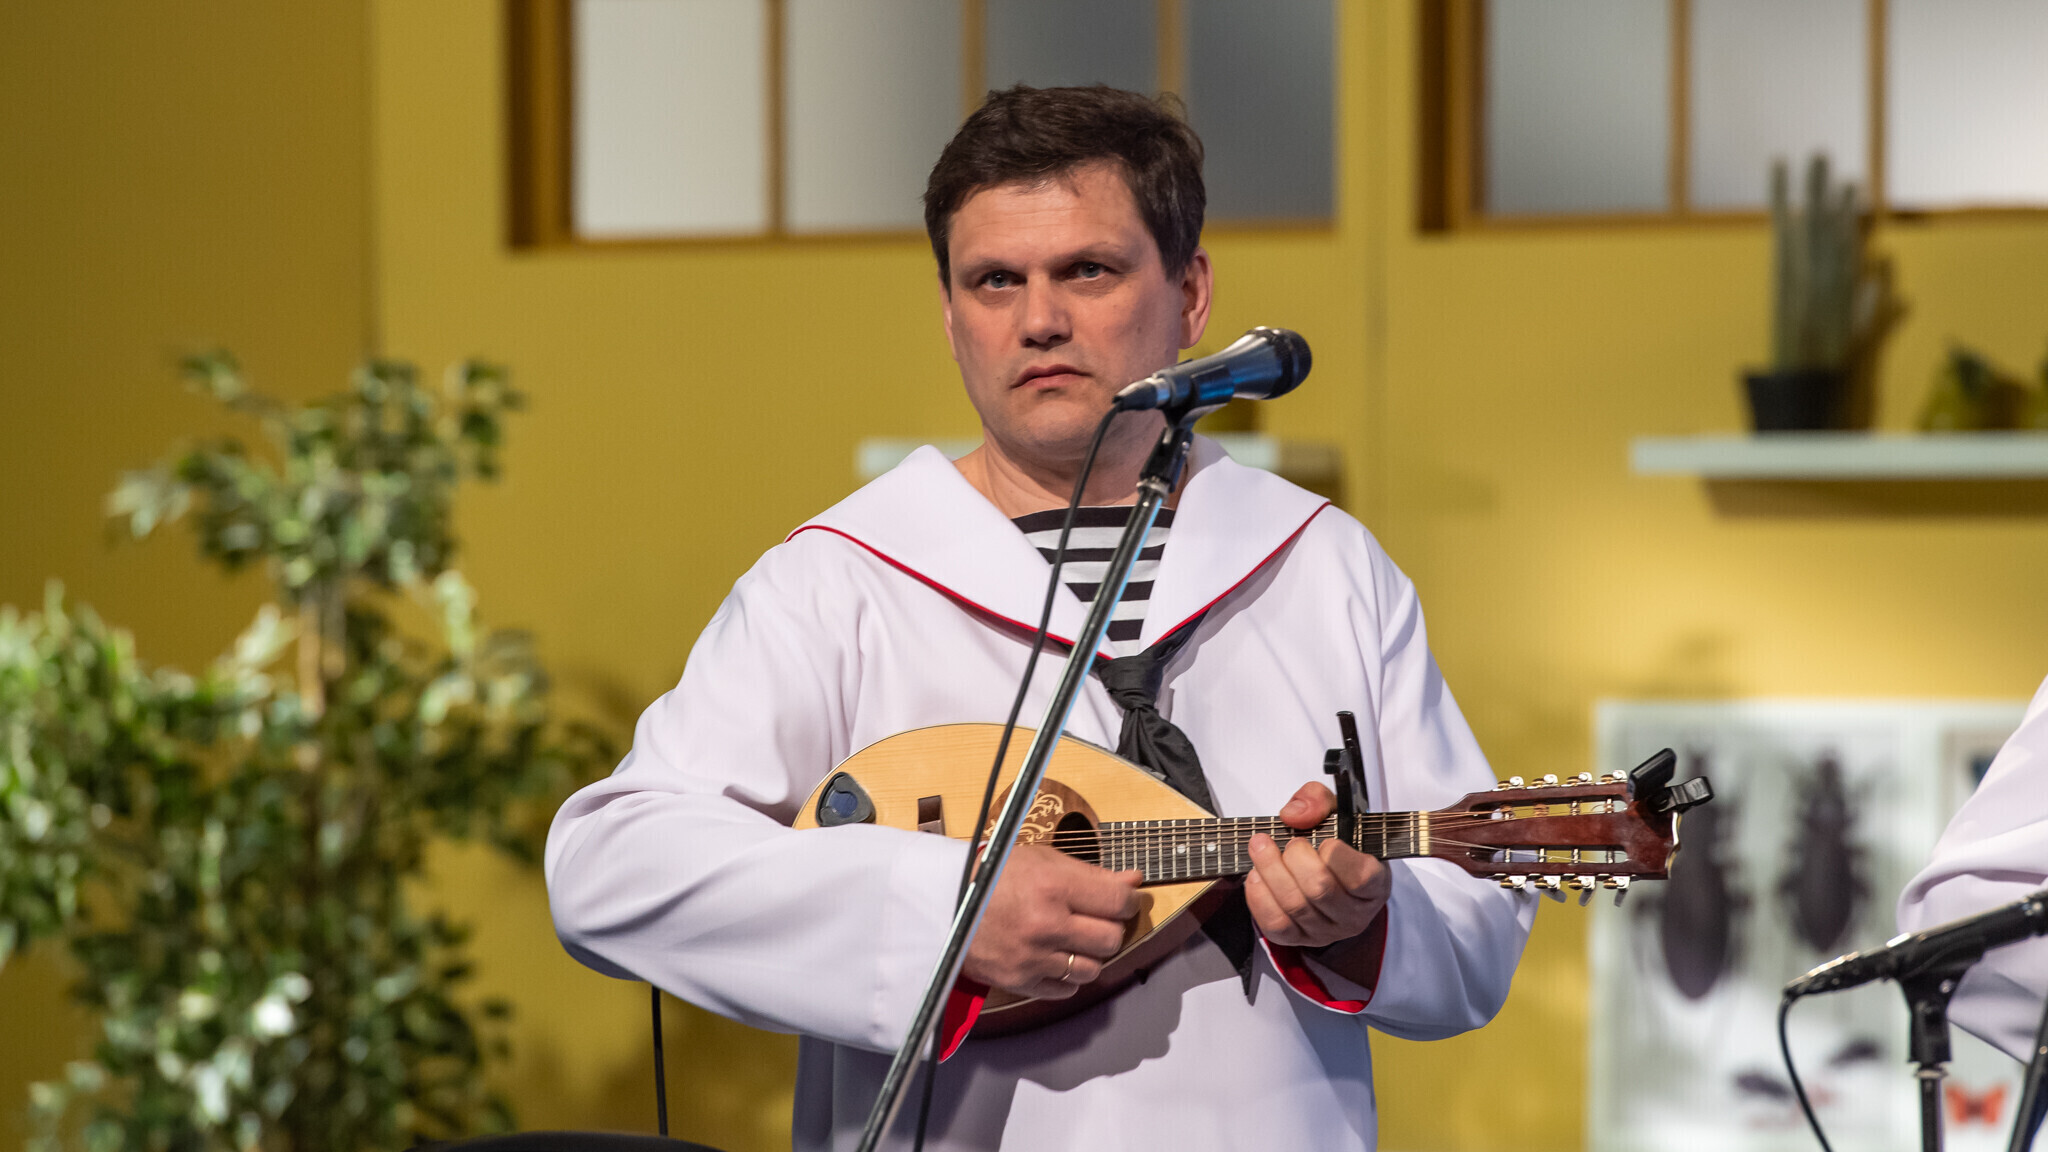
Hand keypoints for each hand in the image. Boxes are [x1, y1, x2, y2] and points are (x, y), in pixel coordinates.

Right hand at [963, 844, 1141, 998]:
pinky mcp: (1022, 981)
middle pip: (1111, 938)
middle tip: (1098, 918)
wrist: (944, 905)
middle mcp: (1046, 924)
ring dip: (1091, 954)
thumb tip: (1133, 882)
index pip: (1117, 902)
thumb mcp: (1041, 859)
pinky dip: (1068, 975)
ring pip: (1093, 968)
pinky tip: (1057, 956)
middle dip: (1110, 927)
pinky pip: (1067, 989)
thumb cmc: (993, 876)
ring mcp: (1034, 956)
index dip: (1129, 900)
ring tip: (1075, 938)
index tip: (1125, 899)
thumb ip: (1090, 873)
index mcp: (1053, 887)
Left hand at [1245, 781, 1390, 949]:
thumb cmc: (1339, 843)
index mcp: (1376, 883)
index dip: (1333, 852)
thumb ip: (1318, 801)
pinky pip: (1276, 925)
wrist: (1332, 871)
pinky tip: (1257, 875)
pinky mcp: (1301, 939)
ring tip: (1261, 847)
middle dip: (1294, 857)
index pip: (1359, 876)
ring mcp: (1328, 930)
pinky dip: (1259, 897)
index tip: (1324, 839)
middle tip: (1290, 841)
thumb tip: (1294, 815)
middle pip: (1318, 889)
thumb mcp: (1336, 811)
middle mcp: (1356, 913)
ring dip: (1270, 870)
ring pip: (1294, 906)